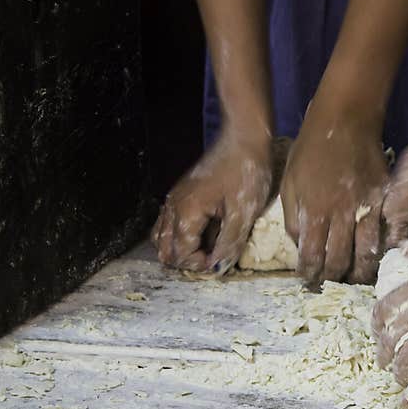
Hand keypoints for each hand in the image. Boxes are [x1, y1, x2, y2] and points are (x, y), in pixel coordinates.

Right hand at [152, 132, 273, 273]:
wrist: (243, 141)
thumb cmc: (245, 173)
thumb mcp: (243, 213)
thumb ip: (229, 243)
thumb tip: (217, 268)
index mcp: (186, 212)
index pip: (180, 254)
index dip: (200, 264)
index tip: (221, 262)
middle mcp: (173, 207)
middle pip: (165, 250)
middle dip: (188, 261)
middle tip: (214, 259)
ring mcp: (174, 200)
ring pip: (162, 238)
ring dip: (181, 250)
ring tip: (208, 251)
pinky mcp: (181, 195)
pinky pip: (169, 224)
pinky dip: (180, 237)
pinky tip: (203, 236)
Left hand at [280, 113, 385, 284]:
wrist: (345, 120)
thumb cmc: (311, 150)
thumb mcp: (289, 183)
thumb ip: (293, 219)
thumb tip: (302, 248)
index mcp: (315, 211)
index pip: (312, 257)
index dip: (310, 275)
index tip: (309, 282)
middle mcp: (342, 213)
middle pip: (341, 260)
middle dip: (335, 278)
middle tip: (333, 284)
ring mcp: (368, 207)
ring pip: (368, 252)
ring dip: (362, 271)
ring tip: (357, 279)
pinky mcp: (387, 198)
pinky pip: (392, 230)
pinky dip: (389, 247)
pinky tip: (384, 256)